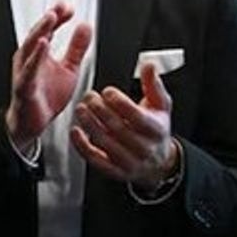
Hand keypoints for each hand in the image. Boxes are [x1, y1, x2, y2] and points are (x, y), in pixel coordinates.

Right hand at [5, 2, 92, 152]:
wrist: (33, 122)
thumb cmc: (46, 96)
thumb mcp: (69, 68)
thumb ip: (76, 48)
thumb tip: (85, 27)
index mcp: (39, 53)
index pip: (48, 30)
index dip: (58, 17)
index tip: (69, 7)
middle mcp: (29, 59)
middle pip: (38, 34)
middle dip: (49, 19)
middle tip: (60, 7)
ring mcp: (25, 71)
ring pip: (30, 47)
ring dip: (40, 31)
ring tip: (51, 18)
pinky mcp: (24, 86)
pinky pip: (28, 69)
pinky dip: (35, 56)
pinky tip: (43, 44)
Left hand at [72, 64, 179, 188]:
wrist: (158, 162)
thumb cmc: (155, 128)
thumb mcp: (161, 106)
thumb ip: (153, 84)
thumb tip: (149, 65)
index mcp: (157, 130)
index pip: (137, 117)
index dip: (120, 103)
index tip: (107, 91)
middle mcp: (144, 148)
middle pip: (119, 128)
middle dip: (100, 110)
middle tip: (88, 96)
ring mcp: (129, 161)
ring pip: (105, 143)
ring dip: (89, 124)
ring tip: (80, 108)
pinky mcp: (115, 171)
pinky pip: (96, 160)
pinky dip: (82, 145)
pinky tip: (75, 131)